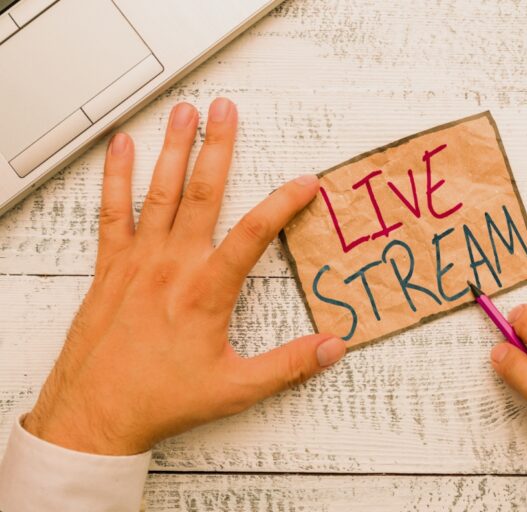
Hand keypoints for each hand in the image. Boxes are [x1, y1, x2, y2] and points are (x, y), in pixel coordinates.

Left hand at [23, 98, 345, 454]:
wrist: (94, 413)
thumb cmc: (160, 399)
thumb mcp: (236, 388)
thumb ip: (288, 365)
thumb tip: (331, 347)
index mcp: (206, 291)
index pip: (254, 233)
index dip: (284, 203)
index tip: (305, 183)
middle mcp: (172, 266)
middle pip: (202, 193)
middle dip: (218, 147)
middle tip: (225, 110)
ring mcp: (137, 262)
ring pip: (159, 193)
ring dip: (173, 149)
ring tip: (184, 113)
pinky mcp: (109, 267)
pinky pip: (111, 211)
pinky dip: (116, 177)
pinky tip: (121, 148)